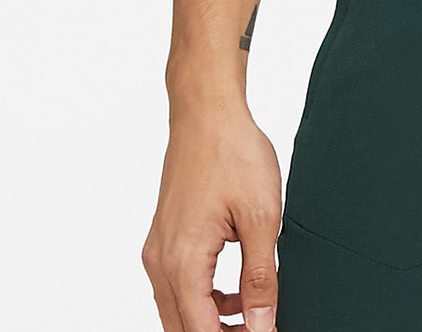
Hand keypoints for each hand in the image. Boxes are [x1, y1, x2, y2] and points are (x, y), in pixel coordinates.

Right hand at [143, 103, 283, 331]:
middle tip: (260, 328)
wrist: (207, 112)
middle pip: (182, 327)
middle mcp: (160, 262)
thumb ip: (261, 277)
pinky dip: (204, 298)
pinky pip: (179, 285)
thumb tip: (262, 323)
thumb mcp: (262, 216)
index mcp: (183, 262)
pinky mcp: (164, 238)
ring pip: (178, 309)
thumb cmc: (233, 152)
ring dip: (211, 322)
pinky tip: (237, 291)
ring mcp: (158, 249)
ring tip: (253, 317)